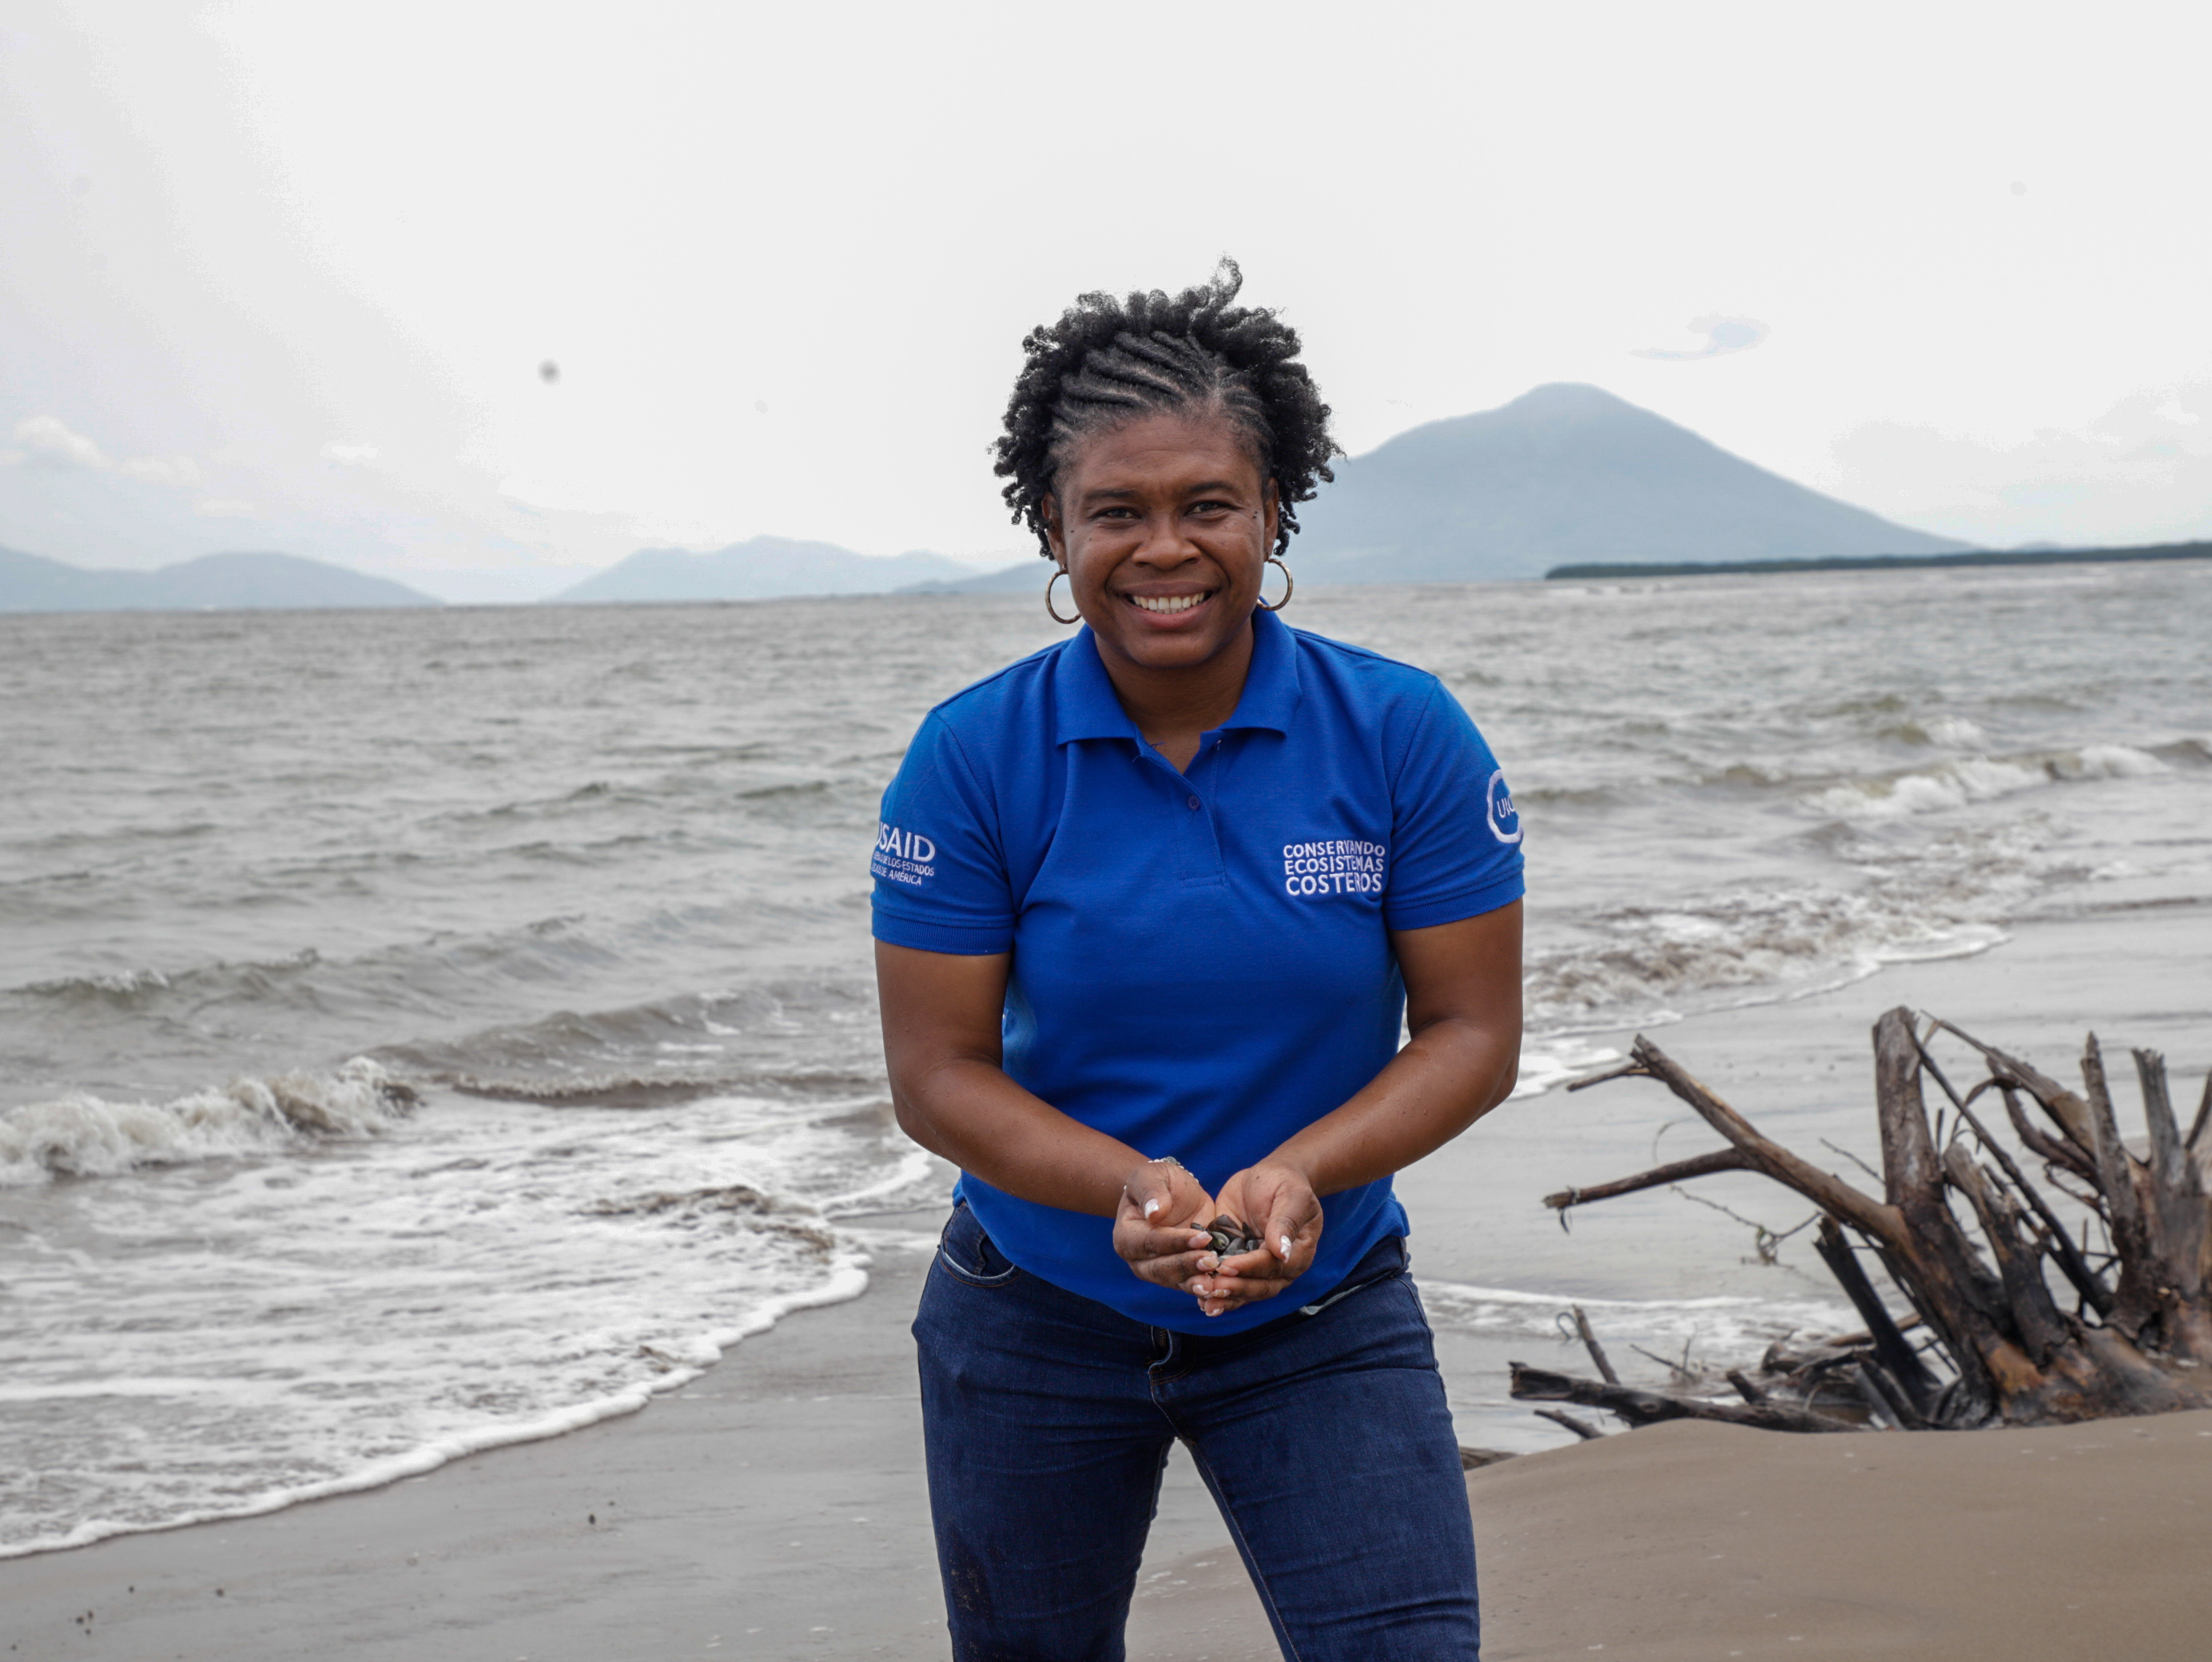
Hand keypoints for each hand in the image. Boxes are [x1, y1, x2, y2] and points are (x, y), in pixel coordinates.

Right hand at [1113, 1159, 1218, 1295]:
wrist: (1173, 1193)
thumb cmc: (1158, 1181)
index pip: (1151, 1243)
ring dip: (1196, 1283)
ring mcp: (1158, 1270)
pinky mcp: (1178, 1275)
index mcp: (1127, 1236)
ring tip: (1215, 1282)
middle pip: (1161, 1269)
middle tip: (1212, 1261)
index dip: (1175, 1242)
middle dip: (1187, 1266)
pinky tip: (1219, 1287)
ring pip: (1176, 1281)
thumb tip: (1154, 1212)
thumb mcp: (1151, 1176)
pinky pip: (1189, 1284)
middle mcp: (1138, 1259)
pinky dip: (1204, 1288)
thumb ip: (1151, 1192)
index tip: (1201, 1237)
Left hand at [1187, 1161, 1322, 1318]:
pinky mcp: (1236, 1261)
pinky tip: (1199, 1299)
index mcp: (1297, 1253)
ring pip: (1244, 1290)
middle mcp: (1279, 1267)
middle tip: (1212, 1289)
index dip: (1250, 1268)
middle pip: (1259, 1286)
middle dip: (1235, 1289)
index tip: (1228, 1267)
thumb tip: (1281, 1253)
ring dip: (1225, 1297)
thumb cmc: (1284, 1183)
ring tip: (1204, 1301)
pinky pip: (1229, 1281)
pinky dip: (1216, 1292)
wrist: (1267, 1176)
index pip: (1273, 1266)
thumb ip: (1285, 1223)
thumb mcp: (1291, 1196)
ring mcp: (1256, 1266)